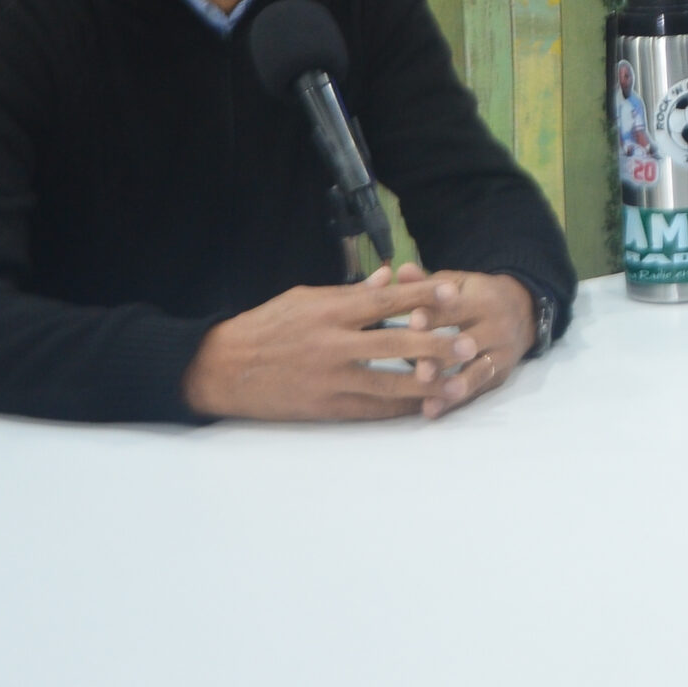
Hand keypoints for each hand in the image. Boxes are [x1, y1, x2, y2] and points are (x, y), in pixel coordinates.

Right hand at [183, 263, 475, 420]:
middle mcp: (333, 344)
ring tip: (455, 382)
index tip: (454, 290)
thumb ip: (350, 292)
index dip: (422, 294)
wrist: (220, 369)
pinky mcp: (323, 406)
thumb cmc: (264, 327)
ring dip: (425, 382)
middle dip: (435, 343)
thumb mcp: (303, 298)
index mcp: (329, 311)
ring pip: (387, 381)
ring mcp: (329, 378)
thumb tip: (390, 278)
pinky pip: (369, 408)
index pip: (385, 299)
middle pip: (395, 342)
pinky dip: (397, 407)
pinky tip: (421, 406)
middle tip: (467, 343)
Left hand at [398, 270, 536, 419]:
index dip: (435, 315)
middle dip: (443, 356)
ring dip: (456, 384)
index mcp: (482, 299)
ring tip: (434, 396)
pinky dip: (454, 403)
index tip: (413, 323)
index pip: (456, 308)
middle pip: (468, 343)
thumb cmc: (477, 296)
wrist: (524, 311)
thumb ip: (428, 284)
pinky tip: (432, 411)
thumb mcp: (457, 284)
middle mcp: (497, 327)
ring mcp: (501, 354)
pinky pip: (477, 390)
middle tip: (420, 370)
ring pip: (477, 371)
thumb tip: (401, 271)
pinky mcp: (499, 375)